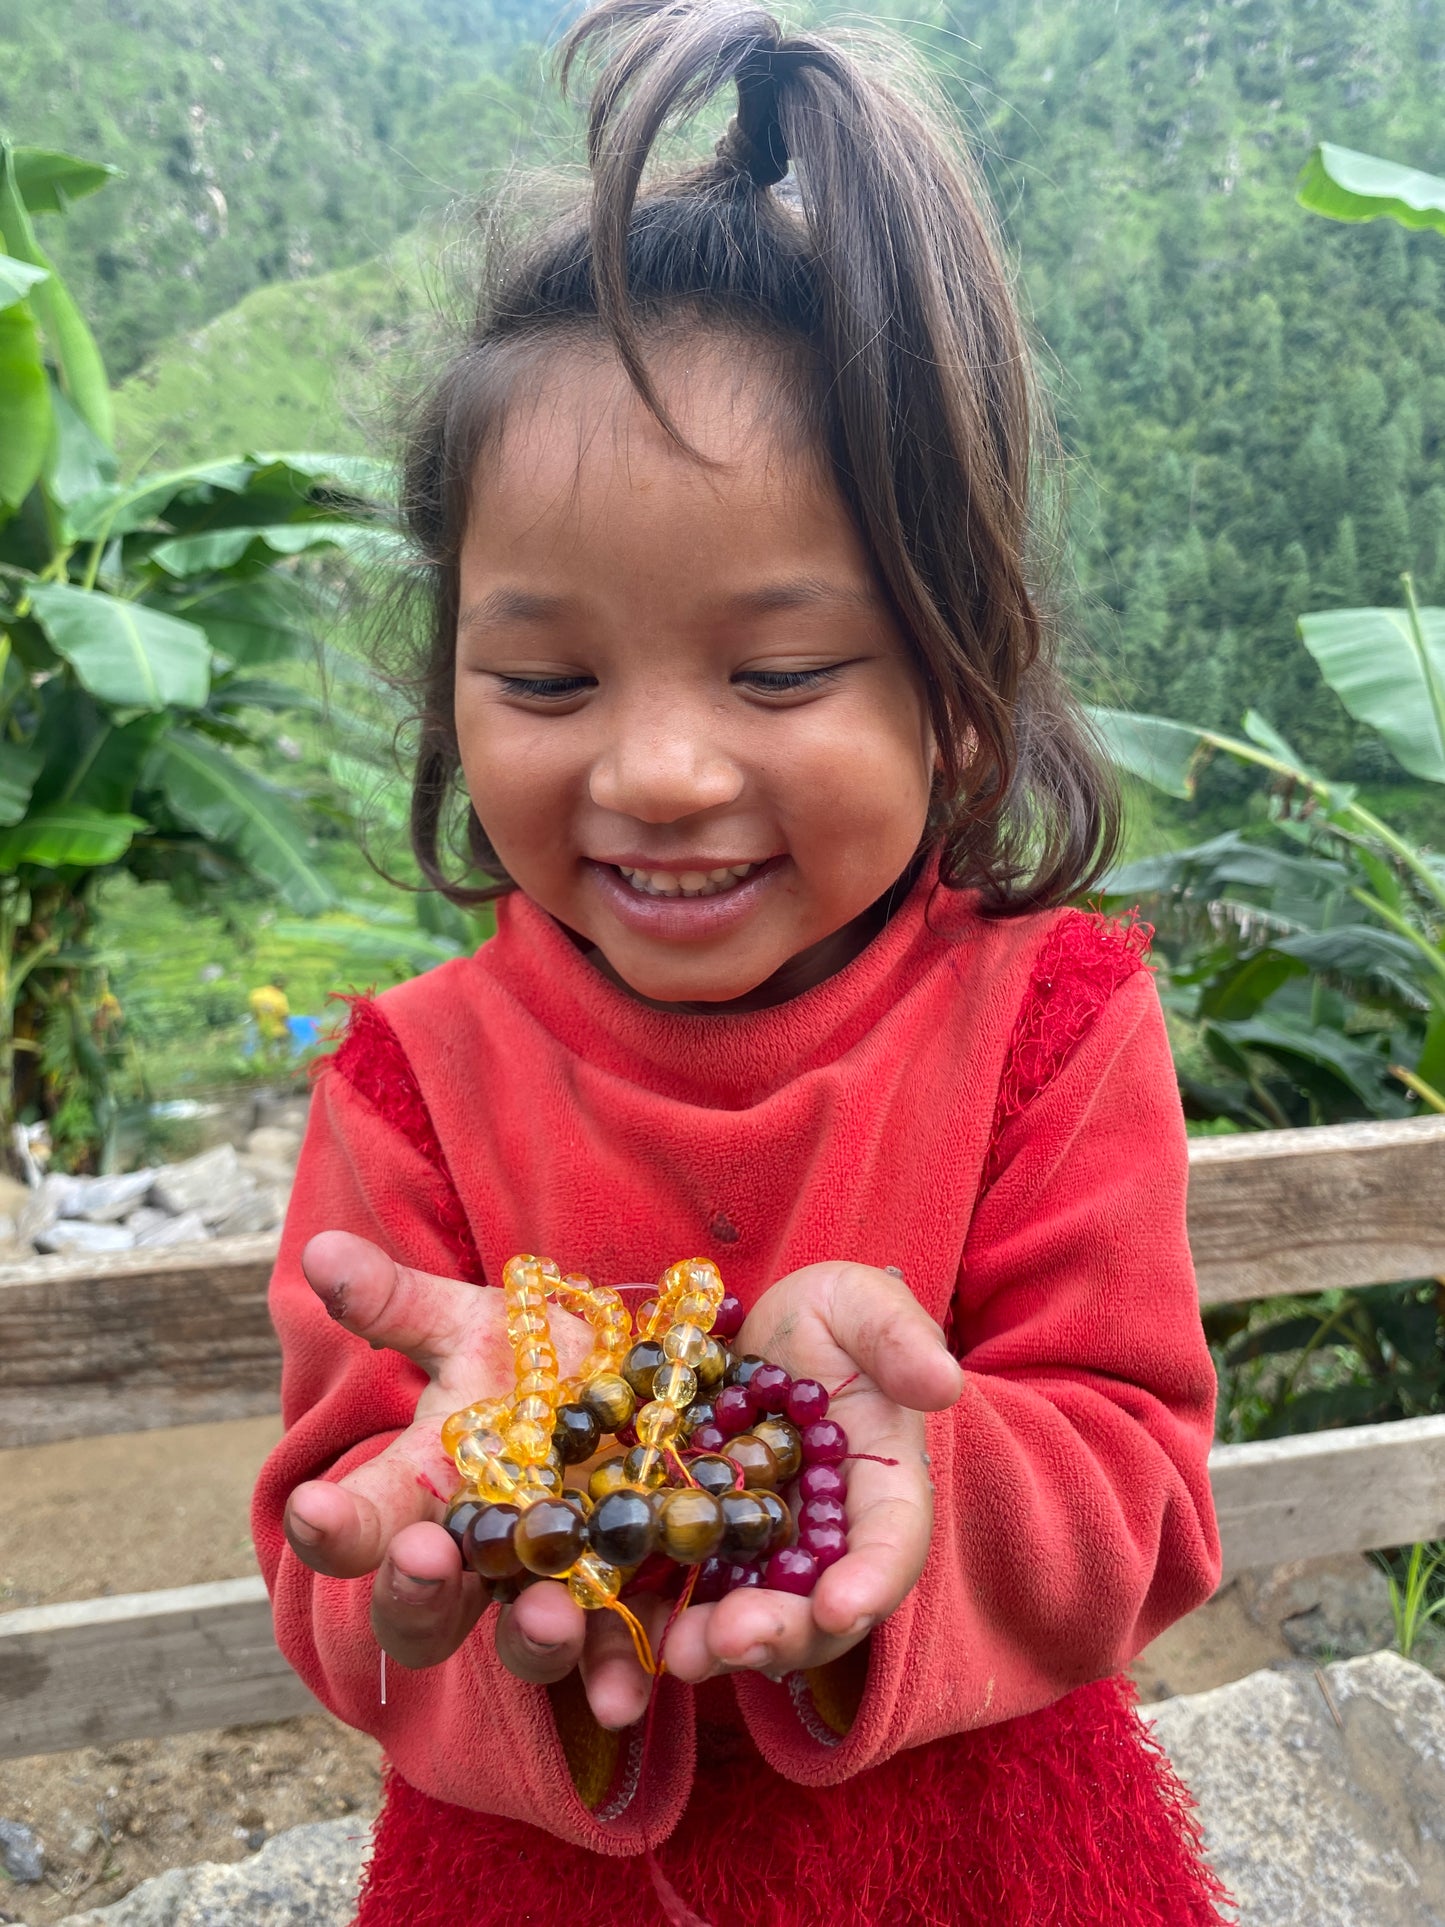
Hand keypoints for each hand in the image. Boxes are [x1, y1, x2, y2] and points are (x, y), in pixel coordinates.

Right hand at [282, 1231, 670, 1727]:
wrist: (628, 1382)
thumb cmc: (528, 1358)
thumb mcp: (467, 1324)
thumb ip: (396, 1303)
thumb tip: (321, 1250)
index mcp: (421, 1496)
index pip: (357, 1523)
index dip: (329, 1524)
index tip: (313, 1507)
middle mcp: (474, 1561)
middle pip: (422, 1609)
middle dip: (416, 1593)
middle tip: (424, 1560)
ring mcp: (547, 1590)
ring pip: (521, 1642)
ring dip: (529, 1641)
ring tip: (545, 1618)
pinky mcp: (625, 1604)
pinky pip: (617, 1652)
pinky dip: (621, 1675)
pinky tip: (631, 1693)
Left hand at [659, 1261, 961, 1686]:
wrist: (757, 1327)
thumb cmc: (828, 1314)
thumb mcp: (862, 1305)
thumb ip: (899, 1339)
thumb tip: (941, 1381)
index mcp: (879, 1489)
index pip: (889, 1547)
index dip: (869, 1584)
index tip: (839, 1607)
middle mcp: (822, 1537)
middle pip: (814, 1605)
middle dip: (778, 1632)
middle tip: (731, 1639)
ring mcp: (758, 1548)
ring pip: (746, 1614)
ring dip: (715, 1643)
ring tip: (679, 1652)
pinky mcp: (698, 1541)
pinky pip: (679, 1590)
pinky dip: (658, 1616)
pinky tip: (626, 1627)